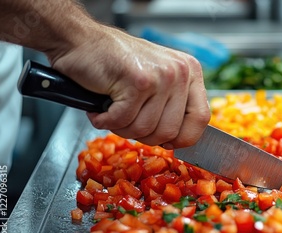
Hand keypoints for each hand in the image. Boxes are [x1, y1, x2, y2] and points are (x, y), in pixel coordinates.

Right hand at [48, 26, 210, 147]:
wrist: (80, 41)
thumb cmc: (116, 65)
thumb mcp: (157, 81)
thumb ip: (173, 106)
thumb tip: (179, 141)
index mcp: (190, 73)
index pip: (202, 119)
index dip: (183, 138)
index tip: (168, 142)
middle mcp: (180, 72)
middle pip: (171, 131)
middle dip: (144, 136)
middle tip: (126, 120)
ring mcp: (161, 76)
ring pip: (145, 129)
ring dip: (121, 128)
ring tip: (112, 109)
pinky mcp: (137, 81)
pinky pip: (123, 120)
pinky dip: (104, 120)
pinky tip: (100, 107)